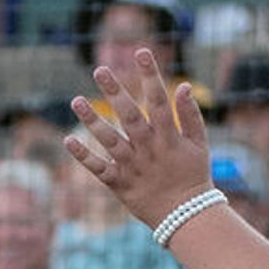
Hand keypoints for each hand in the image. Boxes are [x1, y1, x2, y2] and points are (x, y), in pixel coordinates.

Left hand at [64, 51, 218, 226]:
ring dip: (92, 120)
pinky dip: (83, 155)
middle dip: (114, 91)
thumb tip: (183, 86)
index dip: (150, 75)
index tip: (141, 52)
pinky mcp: (118, 183)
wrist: (186, 216)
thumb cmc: (193, 176)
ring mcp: (132, 165)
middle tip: (99, 69)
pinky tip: (68, 140)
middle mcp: (148, 148)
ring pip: (109, 139)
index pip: (158, 99)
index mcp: (168, 137)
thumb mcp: (200, 145)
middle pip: (129, 115)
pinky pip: (98, 168)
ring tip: (76, 101)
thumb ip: (191, 116)